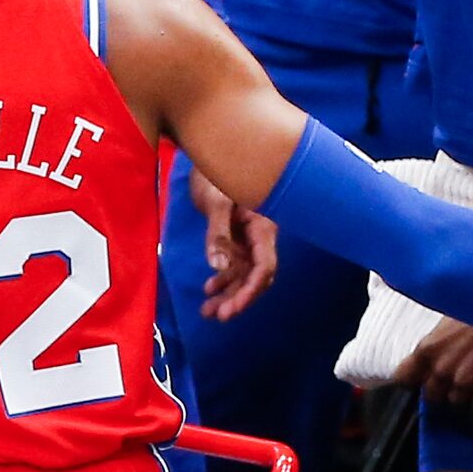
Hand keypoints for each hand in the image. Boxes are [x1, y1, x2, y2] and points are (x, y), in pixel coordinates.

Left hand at [192, 169, 279, 320]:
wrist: (212, 156)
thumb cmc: (219, 174)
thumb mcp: (217, 203)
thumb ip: (217, 234)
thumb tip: (215, 266)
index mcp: (264, 226)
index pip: (265, 267)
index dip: (251, 291)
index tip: (233, 308)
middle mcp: (260, 236)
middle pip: (256, 276)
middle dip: (238, 298)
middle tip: (218, 315)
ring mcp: (250, 239)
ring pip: (243, 274)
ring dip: (228, 293)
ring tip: (208, 311)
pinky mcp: (238, 239)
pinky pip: (234, 265)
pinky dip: (222, 279)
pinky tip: (208, 290)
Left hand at [400, 319, 472, 410]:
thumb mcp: (450, 317)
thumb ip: (437, 341)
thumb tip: (435, 351)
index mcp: (427, 349)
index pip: (403, 379)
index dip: (412, 381)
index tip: (419, 380)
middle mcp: (441, 370)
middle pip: (431, 396)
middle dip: (441, 389)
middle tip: (455, 377)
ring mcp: (464, 383)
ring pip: (456, 403)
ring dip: (464, 394)